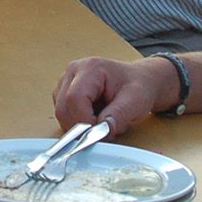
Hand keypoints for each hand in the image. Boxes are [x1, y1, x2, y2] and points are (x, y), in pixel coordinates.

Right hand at [54, 56, 174, 132]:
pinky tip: (95, 117)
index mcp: (90, 68)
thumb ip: (118, 115)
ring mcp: (66, 82)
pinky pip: (64, 115)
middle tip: (105, 131)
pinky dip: (78, 123)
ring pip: (62, 114)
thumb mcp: (136, 101)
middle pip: (63, 108)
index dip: (84, 121)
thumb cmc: (138, 86)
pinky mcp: (64, 93)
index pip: (74, 99)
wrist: (140, 81)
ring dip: (81, 126)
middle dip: (82, 127)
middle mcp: (73, 72)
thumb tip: (101, 132)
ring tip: (103, 120)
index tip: (101, 133)